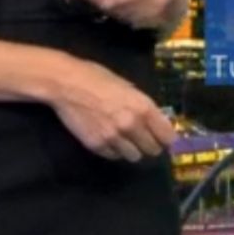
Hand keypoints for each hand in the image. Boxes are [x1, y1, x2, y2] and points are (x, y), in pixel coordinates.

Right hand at [52, 56, 176, 161]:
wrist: (65, 83)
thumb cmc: (97, 77)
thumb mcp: (127, 87)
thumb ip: (143, 106)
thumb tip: (156, 122)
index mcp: (143, 107)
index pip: (167, 136)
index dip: (166, 138)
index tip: (163, 138)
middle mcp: (131, 125)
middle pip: (152, 150)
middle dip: (149, 145)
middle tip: (142, 138)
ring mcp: (113, 137)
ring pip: (134, 157)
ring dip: (131, 149)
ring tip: (123, 138)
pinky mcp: (97, 145)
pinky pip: (114, 156)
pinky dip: (113, 150)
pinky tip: (107, 137)